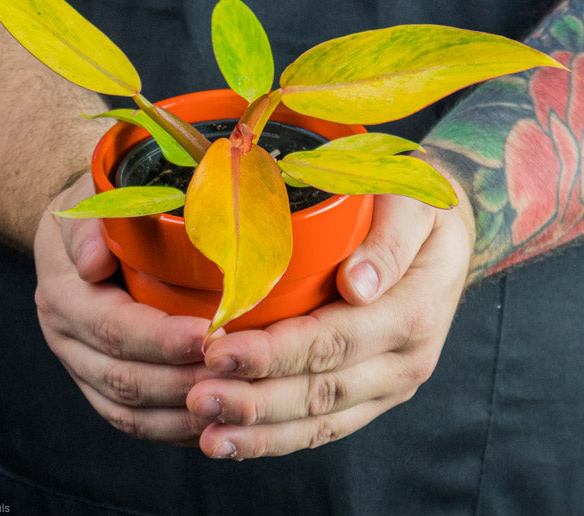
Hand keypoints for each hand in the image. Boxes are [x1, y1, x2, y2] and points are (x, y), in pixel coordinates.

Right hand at [34, 172, 216, 443]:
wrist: (85, 230)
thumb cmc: (100, 207)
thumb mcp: (91, 198)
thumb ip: (90, 225)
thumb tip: (91, 264)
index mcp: (63, 293)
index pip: (114, 327)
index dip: (162, 338)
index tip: (211, 335)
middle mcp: (66, 337)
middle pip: (124, 378)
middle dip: (182, 380)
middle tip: (234, 374)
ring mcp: (81, 365)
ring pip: (128, 411)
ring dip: (180, 414)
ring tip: (230, 404)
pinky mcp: (99, 383)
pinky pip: (132, 421)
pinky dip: (170, 428)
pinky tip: (209, 422)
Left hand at [187, 169, 475, 458]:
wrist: (447, 239)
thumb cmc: (421, 212)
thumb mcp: (416, 205)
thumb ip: (390, 242)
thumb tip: (358, 284)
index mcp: (413, 313)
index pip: (332, 341)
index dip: (273, 352)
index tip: (219, 351)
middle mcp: (404, 362)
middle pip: (320, 391)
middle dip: (254, 400)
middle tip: (198, 399)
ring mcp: (388, 384)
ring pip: (319, 421)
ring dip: (261, 431)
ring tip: (209, 435)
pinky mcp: (373, 394)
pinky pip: (325, 425)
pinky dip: (280, 438)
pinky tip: (238, 441)